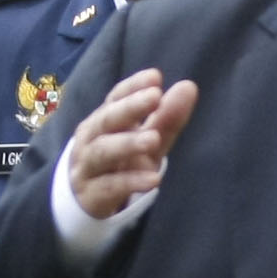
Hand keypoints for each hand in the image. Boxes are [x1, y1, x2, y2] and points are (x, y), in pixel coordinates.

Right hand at [61, 70, 197, 223]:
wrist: (87, 200)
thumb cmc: (121, 163)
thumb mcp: (147, 142)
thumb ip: (167, 117)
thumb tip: (189, 86)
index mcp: (104, 120)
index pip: (115, 97)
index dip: (133, 87)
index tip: (155, 77)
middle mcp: (91, 139)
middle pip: (106, 120)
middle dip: (129, 107)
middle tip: (155, 97)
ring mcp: (87, 166)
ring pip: (103, 151)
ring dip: (127, 143)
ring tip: (153, 139)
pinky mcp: (90, 195)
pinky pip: (109, 186)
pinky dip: (131, 182)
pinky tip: (154, 179)